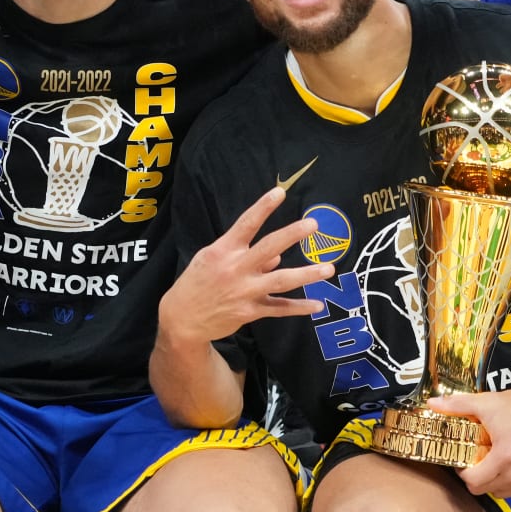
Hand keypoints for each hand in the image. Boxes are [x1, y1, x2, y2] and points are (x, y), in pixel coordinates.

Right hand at [160, 186, 335, 346]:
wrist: (182, 319)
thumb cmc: (197, 283)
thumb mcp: (212, 261)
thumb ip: (243, 255)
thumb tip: (276, 256)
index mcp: (223, 251)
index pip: (246, 224)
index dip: (263, 207)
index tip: (280, 192)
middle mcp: (236, 269)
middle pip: (269, 248)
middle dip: (292, 235)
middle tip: (313, 224)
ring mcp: (244, 291)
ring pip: (280, 281)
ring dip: (306, 274)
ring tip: (328, 268)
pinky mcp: (250, 311)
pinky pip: (278, 309)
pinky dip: (298, 307)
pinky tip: (317, 304)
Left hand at [428, 387, 510, 497]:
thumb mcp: (488, 402)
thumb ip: (457, 405)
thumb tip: (432, 403)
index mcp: (505, 458)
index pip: (472, 481)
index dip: (461, 470)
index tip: (461, 458)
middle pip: (481, 489)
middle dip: (472, 476)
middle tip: (471, 460)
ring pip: (496, 493)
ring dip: (487, 481)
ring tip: (487, 462)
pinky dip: (503, 483)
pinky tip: (502, 466)